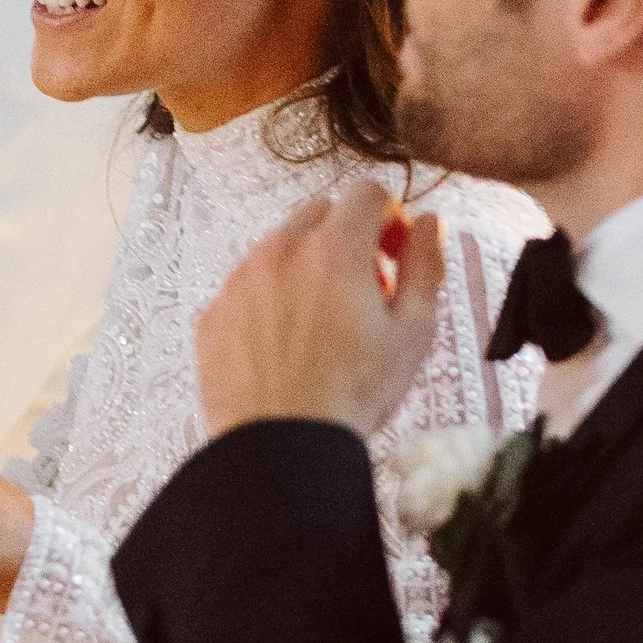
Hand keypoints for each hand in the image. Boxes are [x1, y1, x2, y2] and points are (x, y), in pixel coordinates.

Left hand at [195, 172, 443, 442]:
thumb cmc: (355, 393)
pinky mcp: (213, 315)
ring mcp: (240, 282)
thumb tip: (429, 224)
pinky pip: (245, 288)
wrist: (282, 449)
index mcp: (335, 249)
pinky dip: (266, 301)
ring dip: (303, 267)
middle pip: (319, 213)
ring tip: (321, 324)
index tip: (393, 252)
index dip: (388, 216)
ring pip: (278, 248)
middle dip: (345, 238)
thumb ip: (425, 266)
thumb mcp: (413, 332)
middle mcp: (281, 251)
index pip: (366, 193)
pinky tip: (283, 347)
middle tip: (361, 291)